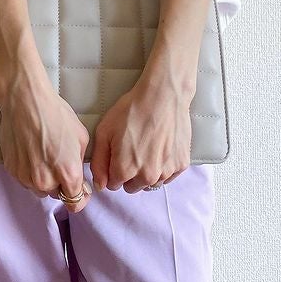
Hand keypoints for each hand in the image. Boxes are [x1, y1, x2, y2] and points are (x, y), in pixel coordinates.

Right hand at [0, 57, 92, 212]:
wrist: (26, 102)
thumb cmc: (55, 115)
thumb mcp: (81, 137)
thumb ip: (80, 163)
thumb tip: (79, 176)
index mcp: (67, 173)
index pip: (76, 203)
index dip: (81, 197)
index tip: (81, 189)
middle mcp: (46, 181)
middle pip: (57, 194)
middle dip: (62, 183)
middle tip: (61, 161)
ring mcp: (26, 178)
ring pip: (40, 188)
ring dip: (45, 178)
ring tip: (46, 154)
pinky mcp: (12, 171)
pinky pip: (26, 179)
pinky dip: (31, 171)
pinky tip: (33, 151)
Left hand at [89, 67, 193, 193]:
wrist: (164, 95)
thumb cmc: (132, 110)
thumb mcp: (104, 131)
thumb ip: (98, 162)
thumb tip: (100, 185)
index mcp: (125, 170)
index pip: (113, 184)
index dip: (113, 168)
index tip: (119, 152)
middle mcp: (147, 177)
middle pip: (133, 186)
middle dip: (130, 173)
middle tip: (134, 148)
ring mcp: (166, 172)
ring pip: (151, 182)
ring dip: (148, 170)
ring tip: (149, 145)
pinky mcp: (181, 164)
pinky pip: (168, 175)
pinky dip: (164, 165)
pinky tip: (162, 146)